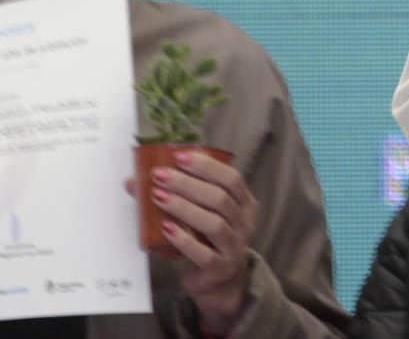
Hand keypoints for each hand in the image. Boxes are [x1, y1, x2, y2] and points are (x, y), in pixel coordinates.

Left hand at [149, 150, 258, 333]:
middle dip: (188, 184)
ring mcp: (235, 246)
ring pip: (213, 223)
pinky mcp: (220, 268)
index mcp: (245, 204)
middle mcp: (244, 223)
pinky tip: (166, 229)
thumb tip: (135, 181)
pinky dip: (184, 239)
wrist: (220, 282)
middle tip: (160, 175)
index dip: (207, 166)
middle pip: (219, 198)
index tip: (180, 156)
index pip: (231, 178)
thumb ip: (179, 197)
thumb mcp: (202, 215)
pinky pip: (203, 253)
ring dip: (184, 207)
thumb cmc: (208, 241)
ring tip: (158, 197)